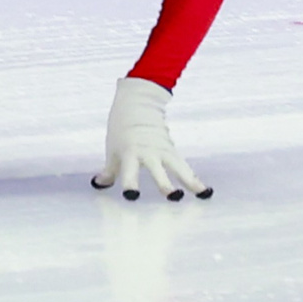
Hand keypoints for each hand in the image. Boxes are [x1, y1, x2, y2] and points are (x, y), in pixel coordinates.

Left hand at [92, 76, 209, 201]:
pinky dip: (193, 179)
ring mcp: (162, 151)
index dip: (130, 184)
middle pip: (158, 170)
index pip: (129, 171)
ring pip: (178, 168)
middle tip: (173, 197)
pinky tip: (203, 191)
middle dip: (165, 184)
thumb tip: (99, 185)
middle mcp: (148, 153)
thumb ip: (109, 170)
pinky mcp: (172, 151)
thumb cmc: (121, 130)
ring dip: (189, 181)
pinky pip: (184, 167)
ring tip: (201, 194)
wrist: (137, 105)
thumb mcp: (113, 149)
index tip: (132, 197)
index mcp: (129, 153)